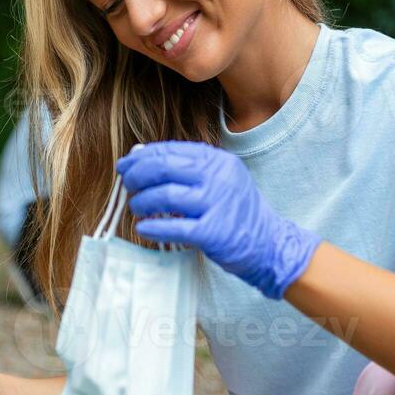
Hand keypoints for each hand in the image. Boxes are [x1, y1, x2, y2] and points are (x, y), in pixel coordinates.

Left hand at [116, 140, 320, 300]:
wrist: (269, 243)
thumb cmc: (235, 211)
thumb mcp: (219, 179)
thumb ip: (186, 168)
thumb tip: (140, 157)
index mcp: (217, 161)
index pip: (171, 151)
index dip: (142, 157)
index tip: (125, 165)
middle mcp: (218, 178)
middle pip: (165, 168)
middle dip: (138, 175)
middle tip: (127, 184)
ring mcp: (217, 204)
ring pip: (166, 196)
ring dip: (142, 202)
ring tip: (136, 207)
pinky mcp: (214, 233)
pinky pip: (174, 228)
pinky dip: (153, 227)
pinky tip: (143, 229)